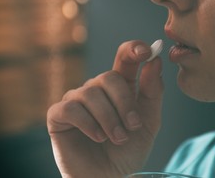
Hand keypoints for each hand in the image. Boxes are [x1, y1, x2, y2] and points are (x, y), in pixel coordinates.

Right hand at [47, 40, 163, 177]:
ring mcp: (77, 100)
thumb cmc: (128, 149)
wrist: (110, 177)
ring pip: (91, 93)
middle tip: (133, 126)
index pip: (125, 57)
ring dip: (109, 118)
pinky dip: (88, 123)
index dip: (134, 49)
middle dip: (124, 102)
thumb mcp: (149, 121)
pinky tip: (99, 137)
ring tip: (118, 138)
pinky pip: (71, 108)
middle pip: (109, 77)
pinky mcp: (59, 115)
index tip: (147, 52)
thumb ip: (152, 92)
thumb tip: (155, 62)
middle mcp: (97, 89)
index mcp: (121, 86)